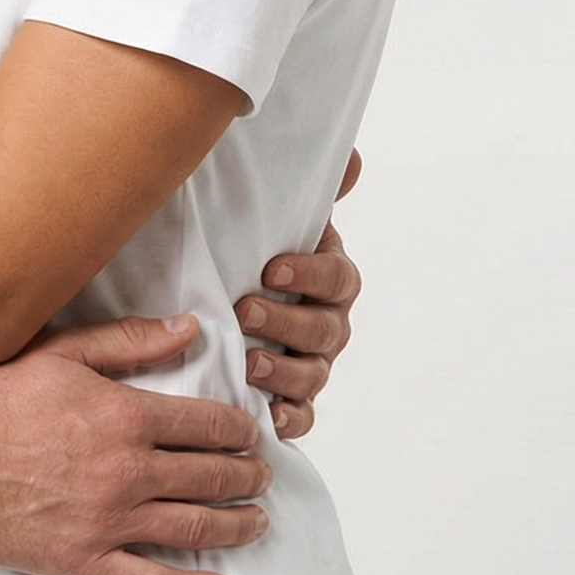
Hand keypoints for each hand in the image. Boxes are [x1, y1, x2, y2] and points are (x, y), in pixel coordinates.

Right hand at [0, 314, 268, 574]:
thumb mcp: (61, 351)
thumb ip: (129, 342)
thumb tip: (187, 329)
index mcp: (125, 416)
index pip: (206, 423)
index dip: (238, 428)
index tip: (251, 431)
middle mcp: (127, 471)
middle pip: (210, 477)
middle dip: (246, 475)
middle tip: (261, 474)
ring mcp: (109, 521)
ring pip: (195, 528)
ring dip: (236, 526)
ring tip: (256, 521)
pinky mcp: (86, 561)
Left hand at [241, 148, 363, 439]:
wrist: (223, 294)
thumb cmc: (253, 253)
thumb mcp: (275, 218)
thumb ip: (312, 191)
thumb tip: (352, 157)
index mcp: (328, 277)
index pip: (336, 276)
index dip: (309, 272)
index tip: (271, 266)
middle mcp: (328, 321)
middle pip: (325, 328)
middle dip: (287, 320)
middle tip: (246, 309)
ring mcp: (313, 361)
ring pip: (314, 373)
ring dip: (283, 370)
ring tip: (248, 361)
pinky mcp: (292, 397)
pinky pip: (302, 415)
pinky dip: (289, 418)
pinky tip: (269, 416)